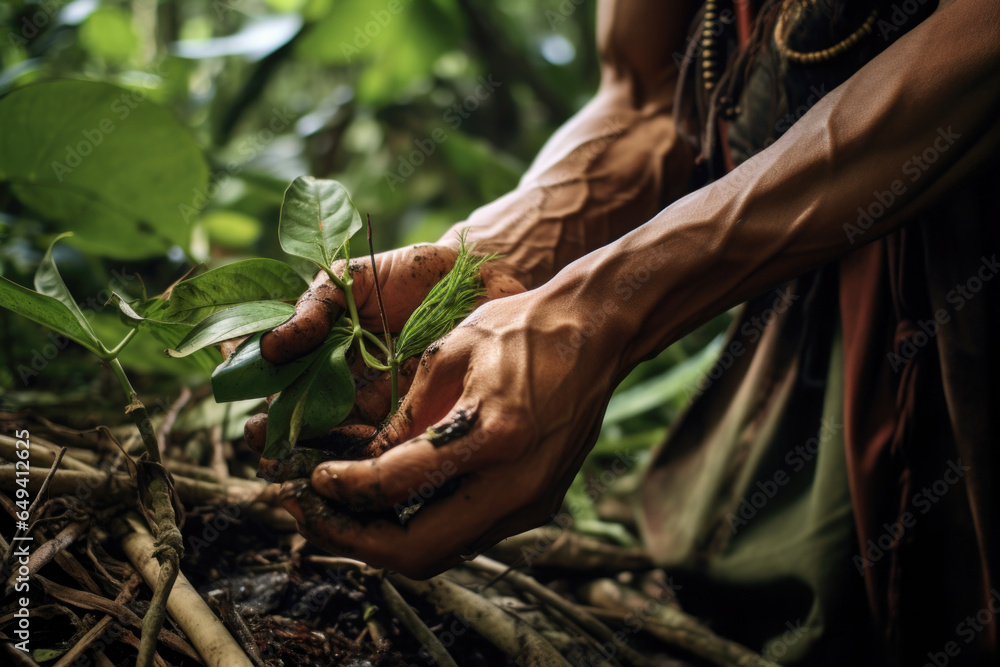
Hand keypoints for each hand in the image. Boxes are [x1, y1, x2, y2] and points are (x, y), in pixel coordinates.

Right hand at [246, 243, 525, 475]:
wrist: (476, 275)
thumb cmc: (410, 273)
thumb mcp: (351, 280)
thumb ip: (313, 307)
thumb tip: (269, 348)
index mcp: (328, 357)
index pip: (289, 394)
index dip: (270, 416)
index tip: (255, 430)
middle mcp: (353, 387)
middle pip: (314, 428)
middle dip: (291, 449)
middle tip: (275, 462)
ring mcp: (388, 404)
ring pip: (352, 441)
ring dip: (329, 459)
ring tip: (313, 469)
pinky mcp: (425, 412)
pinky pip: (397, 439)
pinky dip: (379, 452)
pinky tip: (363, 458)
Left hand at [278, 286, 623, 578]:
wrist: (596, 334)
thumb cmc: (523, 329)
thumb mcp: (450, 354)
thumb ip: (404, 416)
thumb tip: (359, 463)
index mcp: (493, 434)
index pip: (397, 485)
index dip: (345, 488)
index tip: (311, 478)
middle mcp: (516, 484)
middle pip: (416, 551)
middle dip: (351, 541)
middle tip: (309, 516)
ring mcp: (531, 502)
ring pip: (439, 555)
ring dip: (381, 544)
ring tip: (338, 517)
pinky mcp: (537, 505)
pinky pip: (464, 536)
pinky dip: (418, 531)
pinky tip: (388, 508)